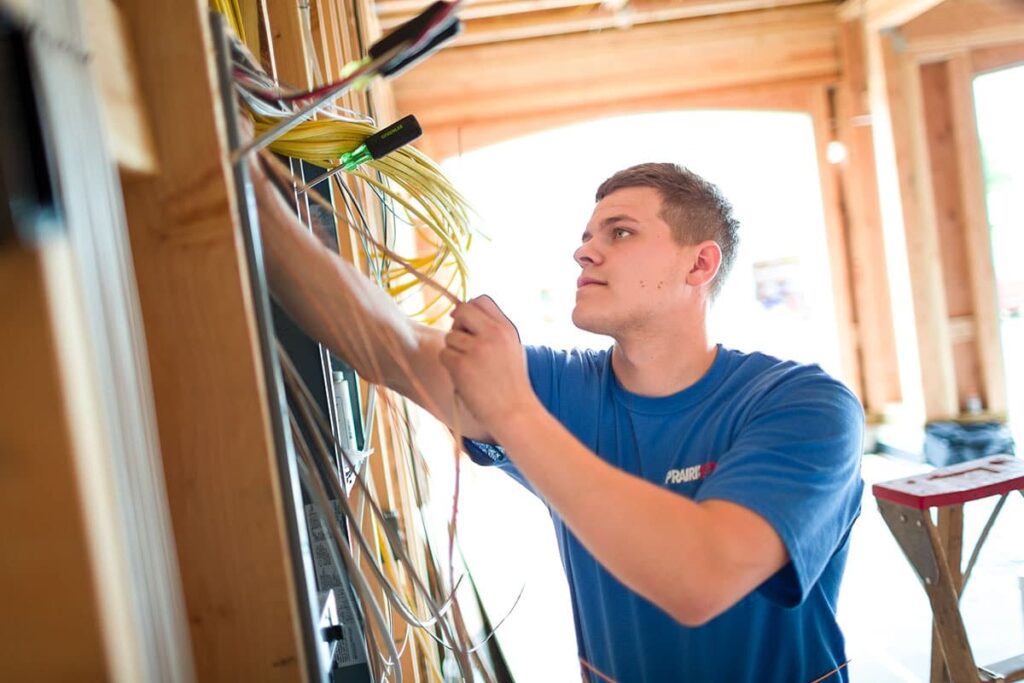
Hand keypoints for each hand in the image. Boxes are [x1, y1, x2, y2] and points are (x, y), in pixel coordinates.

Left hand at [440, 296, 536, 433]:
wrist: (515, 412)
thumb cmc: (511, 385)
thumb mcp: (512, 349)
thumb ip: (492, 331)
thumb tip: (460, 314)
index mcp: (506, 328)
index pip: (481, 300)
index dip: (469, 309)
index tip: (465, 323)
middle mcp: (492, 334)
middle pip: (462, 311)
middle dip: (457, 325)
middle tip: (462, 344)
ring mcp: (476, 348)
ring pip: (450, 337)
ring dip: (454, 351)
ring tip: (470, 369)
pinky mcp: (461, 364)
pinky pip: (444, 354)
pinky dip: (450, 366)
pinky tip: (464, 378)